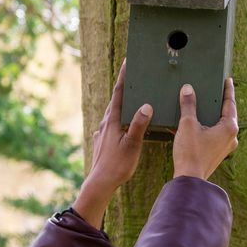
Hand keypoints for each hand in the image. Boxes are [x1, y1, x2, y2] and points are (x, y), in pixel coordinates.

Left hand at [87, 60, 151, 191]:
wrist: (100, 183)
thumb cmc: (117, 165)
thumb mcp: (132, 144)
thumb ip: (139, 124)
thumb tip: (146, 105)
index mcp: (112, 121)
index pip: (118, 93)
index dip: (123, 77)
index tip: (126, 63)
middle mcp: (105, 124)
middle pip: (114, 101)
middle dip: (122, 88)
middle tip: (131, 76)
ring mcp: (101, 133)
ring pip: (111, 113)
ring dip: (119, 103)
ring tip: (128, 98)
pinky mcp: (101, 142)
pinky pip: (110, 124)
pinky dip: (117, 118)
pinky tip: (119, 123)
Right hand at [172, 78, 238, 179]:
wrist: (189, 179)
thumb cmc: (190, 152)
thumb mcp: (187, 124)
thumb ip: (188, 105)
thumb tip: (187, 89)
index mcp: (229, 127)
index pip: (230, 103)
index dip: (228, 90)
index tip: (228, 80)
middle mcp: (232, 137)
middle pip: (226, 114)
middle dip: (219, 103)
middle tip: (215, 91)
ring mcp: (226, 146)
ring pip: (220, 125)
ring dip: (211, 116)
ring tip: (202, 107)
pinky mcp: (217, 153)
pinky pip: (214, 135)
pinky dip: (205, 128)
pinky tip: (192, 125)